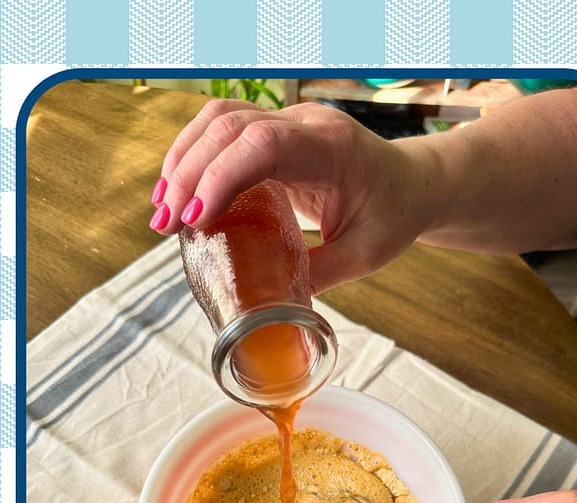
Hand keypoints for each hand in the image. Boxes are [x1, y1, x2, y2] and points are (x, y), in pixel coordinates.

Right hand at [149, 99, 426, 293]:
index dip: (221, 175)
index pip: (264, 144)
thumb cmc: (394, 216)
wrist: (413, 183)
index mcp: (332, 148)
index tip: (195, 218)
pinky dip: (196, 158)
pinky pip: (224, 130)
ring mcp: (288, 120)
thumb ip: (318, 275)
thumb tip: (269, 307)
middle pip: (230, 126)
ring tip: (163, 212)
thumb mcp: (365, 256)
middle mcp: (306, 123)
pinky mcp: (275, 131)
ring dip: (183, 161)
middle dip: (188, 174)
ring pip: (219, 119)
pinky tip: (180, 195)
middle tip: (164, 226)